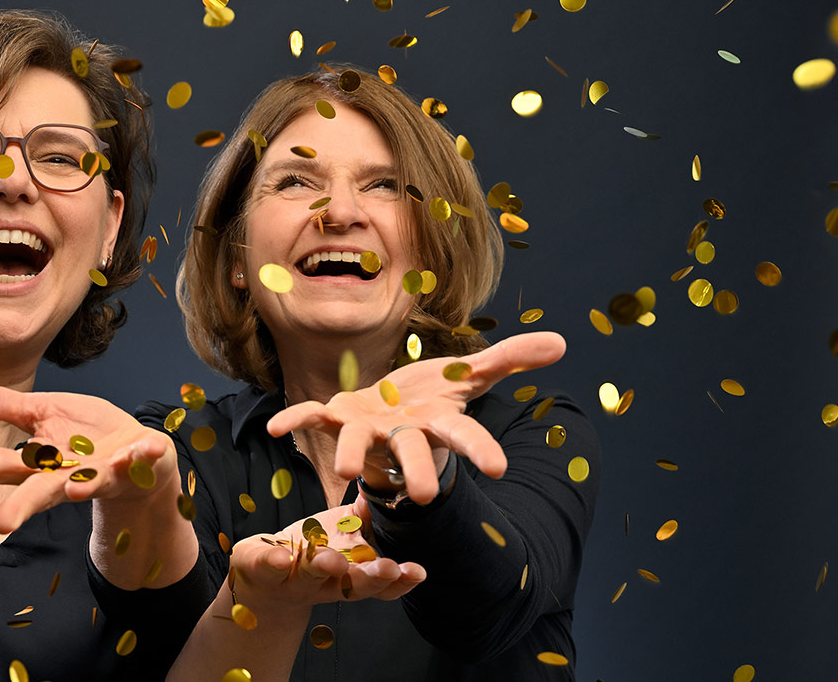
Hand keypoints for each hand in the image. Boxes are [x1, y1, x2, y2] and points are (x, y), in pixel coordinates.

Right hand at [0, 382, 179, 534]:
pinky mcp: (136, 464)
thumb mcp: (39, 412)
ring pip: (89, 483)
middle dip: (21, 506)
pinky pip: (140, 460)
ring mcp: (102, 472)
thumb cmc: (86, 435)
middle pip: (38, 490)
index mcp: (39, 462)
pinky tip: (142, 450)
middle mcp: (66, 475)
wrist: (141, 455)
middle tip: (0, 524)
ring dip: (83, 485)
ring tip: (75, 488)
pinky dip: (141, 456)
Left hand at [230, 502, 424, 609]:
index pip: (381, 583)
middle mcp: (327, 583)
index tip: (417, 571)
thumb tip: (394, 490)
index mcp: (351, 575)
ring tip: (331, 559)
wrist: (265, 574)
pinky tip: (280, 554)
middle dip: (371, 578)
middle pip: (353, 586)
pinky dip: (274, 561)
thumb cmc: (313, 549)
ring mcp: (294, 579)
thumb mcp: (343, 532)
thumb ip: (366, 517)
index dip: (400, 580)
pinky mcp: (263, 570)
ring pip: (311, 577)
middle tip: (388, 568)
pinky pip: (268, 567)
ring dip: (323, 567)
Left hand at [266, 332, 566, 502]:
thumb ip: (510, 360)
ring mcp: (365, 429)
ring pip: (358, 443)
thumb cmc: (429, 401)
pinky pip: (310, 418)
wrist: (386, 415)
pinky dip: (293, 420)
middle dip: (420, 471)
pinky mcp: (334, 416)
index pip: (464, 436)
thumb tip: (563, 342)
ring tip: (346, 470)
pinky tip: (273, 427)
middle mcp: (399, 434)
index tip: (498, 468)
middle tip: (429, 495)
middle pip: (413, 453)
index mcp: (435, 423)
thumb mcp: (470, 375)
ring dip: (352, 455)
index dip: (480, 450)